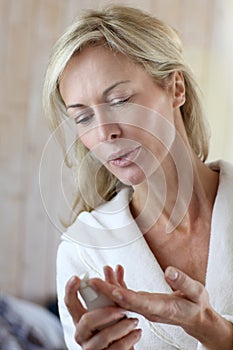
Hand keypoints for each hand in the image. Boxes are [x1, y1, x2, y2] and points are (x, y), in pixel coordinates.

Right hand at [64, 267, 141, 349]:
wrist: (123, 349)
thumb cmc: (117, 325)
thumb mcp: (114, 306)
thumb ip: (113, 288)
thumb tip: (113, 268)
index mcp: (81, 319)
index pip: (70, 303)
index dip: (70, 290)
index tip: (77, 278)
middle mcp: (82, 334)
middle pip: (85, 321)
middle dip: (104, 313)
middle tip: (121, 309)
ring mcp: (91, 349)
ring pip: (102, 338)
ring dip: (120, 328)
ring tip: (134, 321)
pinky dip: (128, 340)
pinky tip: (136, 333)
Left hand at [89, 266, 232, 349]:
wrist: (195, 317)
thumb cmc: (196, 304)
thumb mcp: (196, 292)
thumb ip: (183, 282)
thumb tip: (169, 271)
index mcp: (161, 308)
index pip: (138, 303)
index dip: (123, 297)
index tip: (109, 289)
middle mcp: (149, 310)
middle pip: (124, 302)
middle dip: (108, 291)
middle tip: (93, 280)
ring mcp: (144, 308)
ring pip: (123, 298)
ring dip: (112, 285)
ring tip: (105, 269)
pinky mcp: (143, 303)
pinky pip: (128, 294)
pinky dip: (120, 284)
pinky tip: (117, 271)